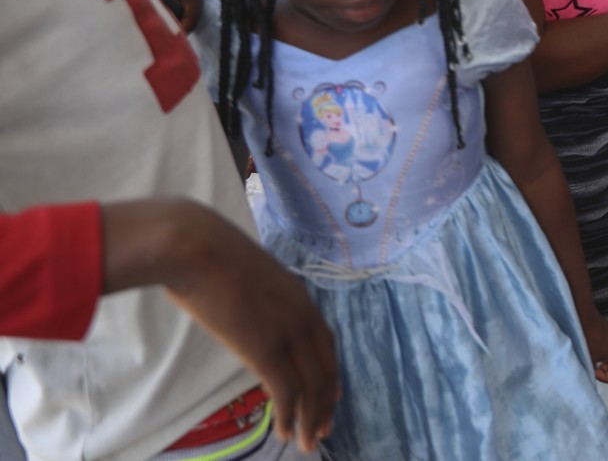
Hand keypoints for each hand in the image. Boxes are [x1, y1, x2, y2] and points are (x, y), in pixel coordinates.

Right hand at [106, 200, 340, 451]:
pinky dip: (291, 416)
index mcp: (298, 296)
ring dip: (311, 419)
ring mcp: (286, 332)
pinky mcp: (265, 349)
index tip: (333, 393)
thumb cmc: (206, 254)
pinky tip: (286, 433)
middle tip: (325, 427)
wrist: (193, 246)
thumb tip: (241, 307)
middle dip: (326, 401)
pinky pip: (287, 392)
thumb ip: (253, 295)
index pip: (325, 341)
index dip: (329, 370)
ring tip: (308, 442)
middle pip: (324, 367)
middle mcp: (301, 315)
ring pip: (311, 386)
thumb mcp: (245, 274)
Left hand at [580, 310, 607, 384]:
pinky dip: (598, 351)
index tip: (593, 371)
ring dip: (599, 360)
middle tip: (590, 366)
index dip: (603, 378)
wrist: (581, 315)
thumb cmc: (587, 335)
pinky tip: (588, 349)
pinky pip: (606, 349)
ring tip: (588, 357)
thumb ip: (592, 373)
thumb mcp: (589, 360)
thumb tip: (589, 381)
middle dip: (602, 369)